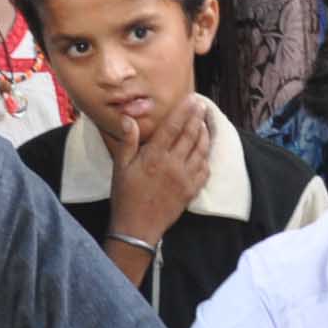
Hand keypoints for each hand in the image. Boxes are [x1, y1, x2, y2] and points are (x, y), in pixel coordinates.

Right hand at [106, 98, 212, 245]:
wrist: (136, 228)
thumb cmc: (125, 196)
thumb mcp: (120, 167)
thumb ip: (127, 141)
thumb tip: (128, 118)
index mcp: (154, 156)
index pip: (173, 127)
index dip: (184, 111)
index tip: (192, 99)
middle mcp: (173, 164)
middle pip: (190, 135)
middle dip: (198, 117)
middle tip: (203, 105)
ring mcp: (185, 178)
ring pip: (201, 150)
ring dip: (205, 134)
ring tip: (205, 123)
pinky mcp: (191, 191)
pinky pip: (205, 169)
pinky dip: (207, 156)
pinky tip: (206, 149)